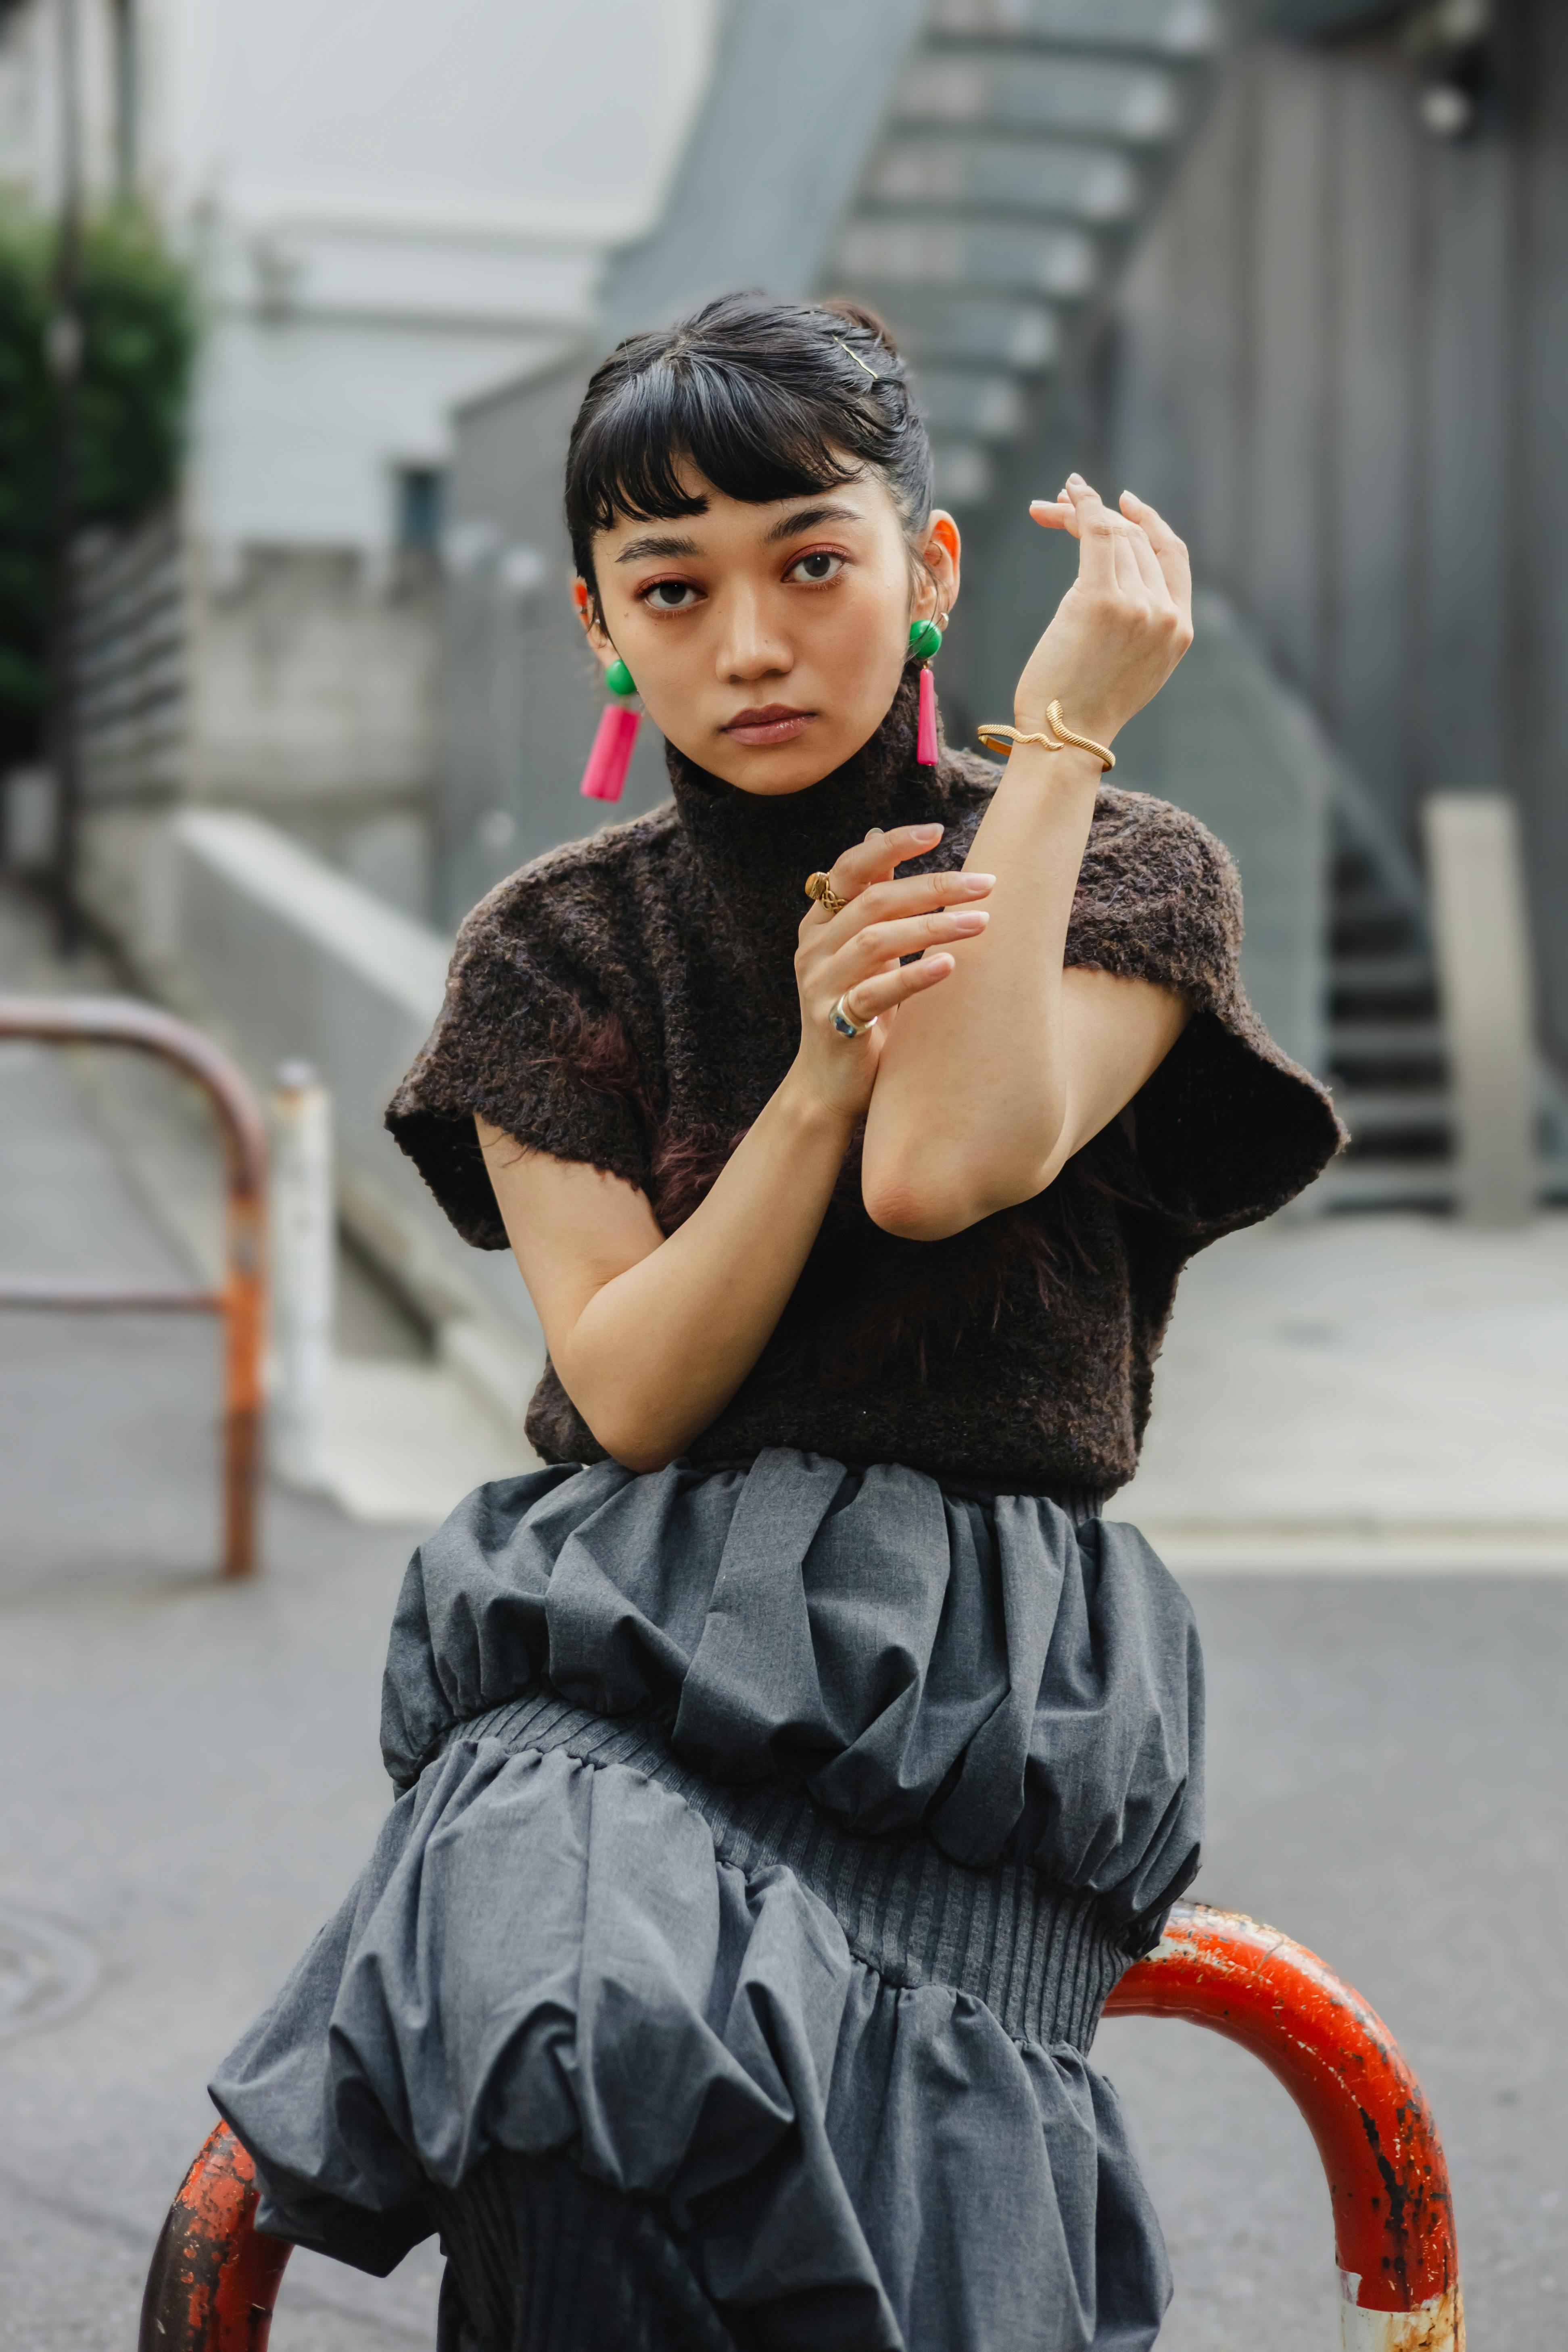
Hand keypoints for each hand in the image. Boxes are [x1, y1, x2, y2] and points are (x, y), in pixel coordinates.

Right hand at [789, 824, 994, 1122]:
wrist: (830, 1084)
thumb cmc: (859, 1008)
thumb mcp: (863, 948)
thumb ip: (870, 897)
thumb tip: (876, 833)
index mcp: (819, 923)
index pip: (850, 868)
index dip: (890, 845)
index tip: (937, 830)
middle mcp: (813, 947)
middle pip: (874, 901)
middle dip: (934, 886)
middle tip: (987, 883)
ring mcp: (819, 984)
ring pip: (876, 941)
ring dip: (934, 927)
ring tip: (982, 922)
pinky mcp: (833, 1022)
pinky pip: (874, 993)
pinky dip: (913, 977)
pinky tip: (950, 966)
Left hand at [1012, 476, 1192, 746]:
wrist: (1064, 739)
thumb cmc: (1080, 710)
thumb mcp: (1128, 668)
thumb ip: (1138, 629)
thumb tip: (1117, 593)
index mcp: (1179, 632)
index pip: (1173, 557)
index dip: (1151, 523)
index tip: (1125, 503)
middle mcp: (1166, 614)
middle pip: (1138, 540)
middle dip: (1100, 515)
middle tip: (1061, 502)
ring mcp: (1138, 606)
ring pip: (1114, 535)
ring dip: (1079, 512)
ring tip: (1046, 506)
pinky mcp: (1103, 600)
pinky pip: (1097, 534)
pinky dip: (1082, 507)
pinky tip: (1065, 496)